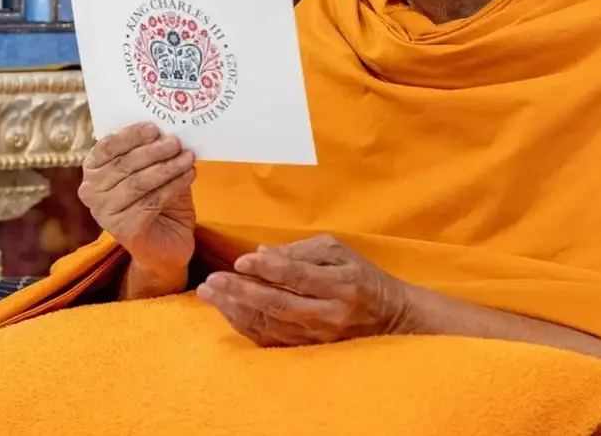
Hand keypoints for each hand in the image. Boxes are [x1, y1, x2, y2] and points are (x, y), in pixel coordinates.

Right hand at [78, 123, 196, 280]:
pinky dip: (173, 186)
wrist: (166, 247)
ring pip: (139, 182)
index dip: (130, 136)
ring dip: (167, 167)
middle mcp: (92, 193)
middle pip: (123, 164)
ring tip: (188, 157)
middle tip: (176, 142)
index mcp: (93, 172)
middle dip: (153, 151)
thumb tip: (165, 131)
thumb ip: (152, 152)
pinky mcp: (124, 229)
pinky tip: (189, 175)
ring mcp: (105, 213)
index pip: (106, 147)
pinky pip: (152, 201)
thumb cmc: (158, 203)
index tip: (154, 128)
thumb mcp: (153, 171)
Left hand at [197, 234, 411, 346]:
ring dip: (235, 310)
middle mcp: (329, 314)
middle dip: (241, 292)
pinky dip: (246, 325)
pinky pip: (271, 340)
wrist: (390, 318)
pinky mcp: (310, 350)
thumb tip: (260, 254)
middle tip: (211, 281)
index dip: (268, 270)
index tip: (239, 262)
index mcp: (340, 284)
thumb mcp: (337, 252)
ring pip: (271, 326)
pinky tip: (226, 310)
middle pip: (279, 305)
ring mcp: (318, 337)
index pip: (298, 277)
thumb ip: (299, 251)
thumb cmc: (360, 276)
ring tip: (209, 294)